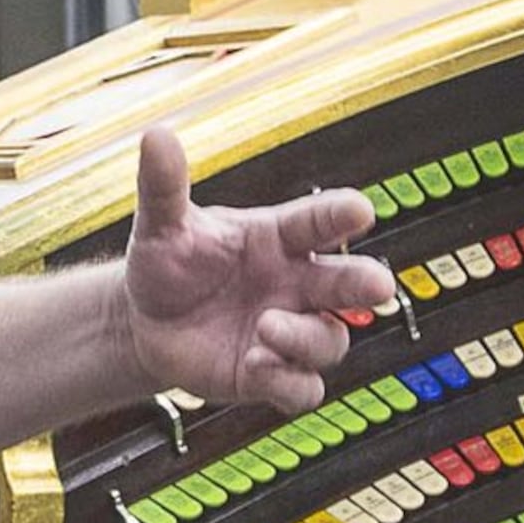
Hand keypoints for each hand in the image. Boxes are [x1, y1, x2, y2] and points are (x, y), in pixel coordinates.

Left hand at [119, 126, 397, 414]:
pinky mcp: (272, 376)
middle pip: (347, 283)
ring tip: (266, 326)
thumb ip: (165, 187)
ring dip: (307, 337)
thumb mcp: (161, 226)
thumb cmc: (166, 265)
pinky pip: (302, 387)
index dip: (340, 215)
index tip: (360, 209)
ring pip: (330, 340)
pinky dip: (288, 381)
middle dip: (365, 283)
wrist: (145, 323)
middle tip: (378, 285)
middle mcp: (295, 284)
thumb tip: (155, 134)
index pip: (318, 222)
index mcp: (278, 238)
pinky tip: (256, 364)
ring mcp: (288, 331)